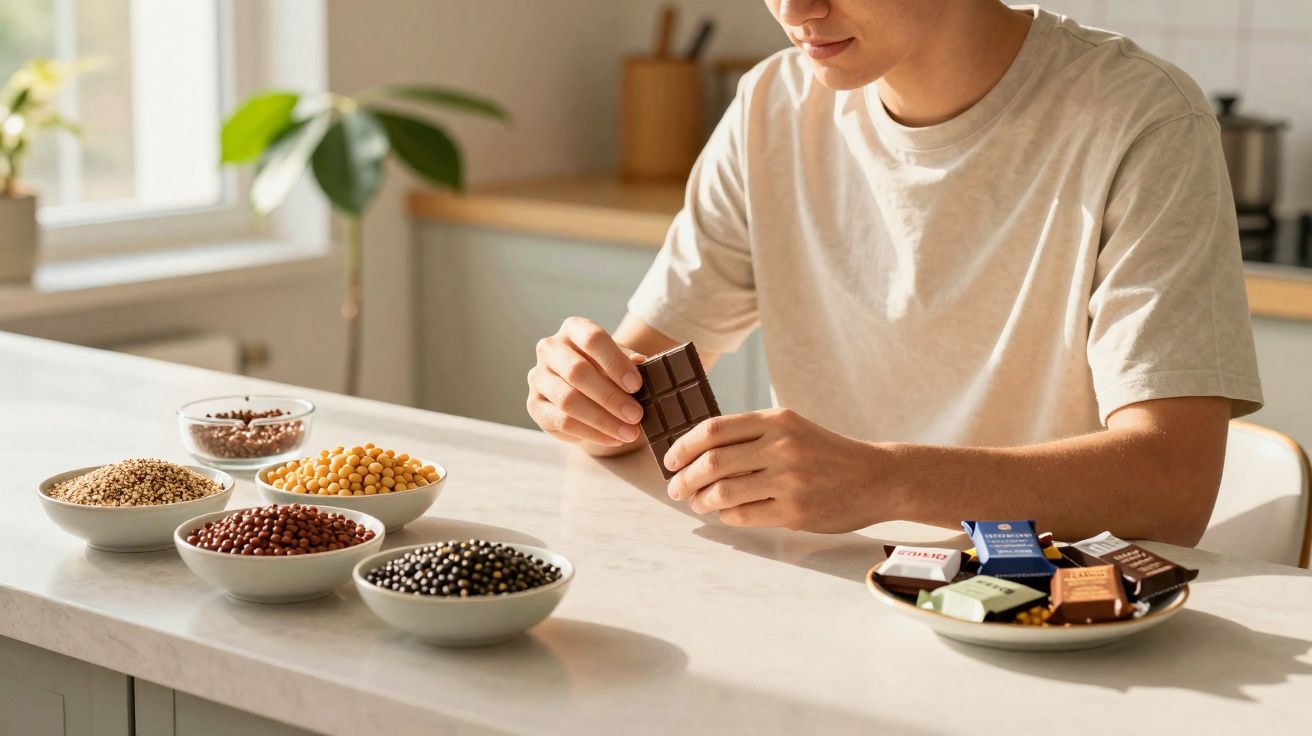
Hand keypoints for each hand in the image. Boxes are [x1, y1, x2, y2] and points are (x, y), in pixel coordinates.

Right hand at [527, 317, 647, 446]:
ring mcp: (538, 377)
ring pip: (567, 400)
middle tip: (636, 415)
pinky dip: (590, 433)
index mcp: (574, 329)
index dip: (615, 362)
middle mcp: (550, 349)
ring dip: (602, 420)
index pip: (592, 339)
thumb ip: (630, 363)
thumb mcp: (621, 361)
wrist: (584, 390)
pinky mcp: (534, 405)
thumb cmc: (606, 370)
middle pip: (577, 371)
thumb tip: (641, 364)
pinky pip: (561, 422)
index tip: (637, 385)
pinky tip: (612, 439)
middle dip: (610, 397)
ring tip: (629, 432)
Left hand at [664, 408, 886, 532]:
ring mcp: (789, 481)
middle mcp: (781, 447)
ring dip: (701, 500)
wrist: (877, 477)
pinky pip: (744, 515)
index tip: (670, 459)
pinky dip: (726, 516)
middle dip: (684, 478)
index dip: (683, 445)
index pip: (714, 429)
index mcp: (777, 421)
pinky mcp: (795, 511)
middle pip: (712, 462)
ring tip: (697, 503)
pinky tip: (724, 513)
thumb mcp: (793, 429)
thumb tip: (699, 450)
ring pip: (723, 492)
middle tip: (675, 487)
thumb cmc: (828, 453)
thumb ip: (752, 435)